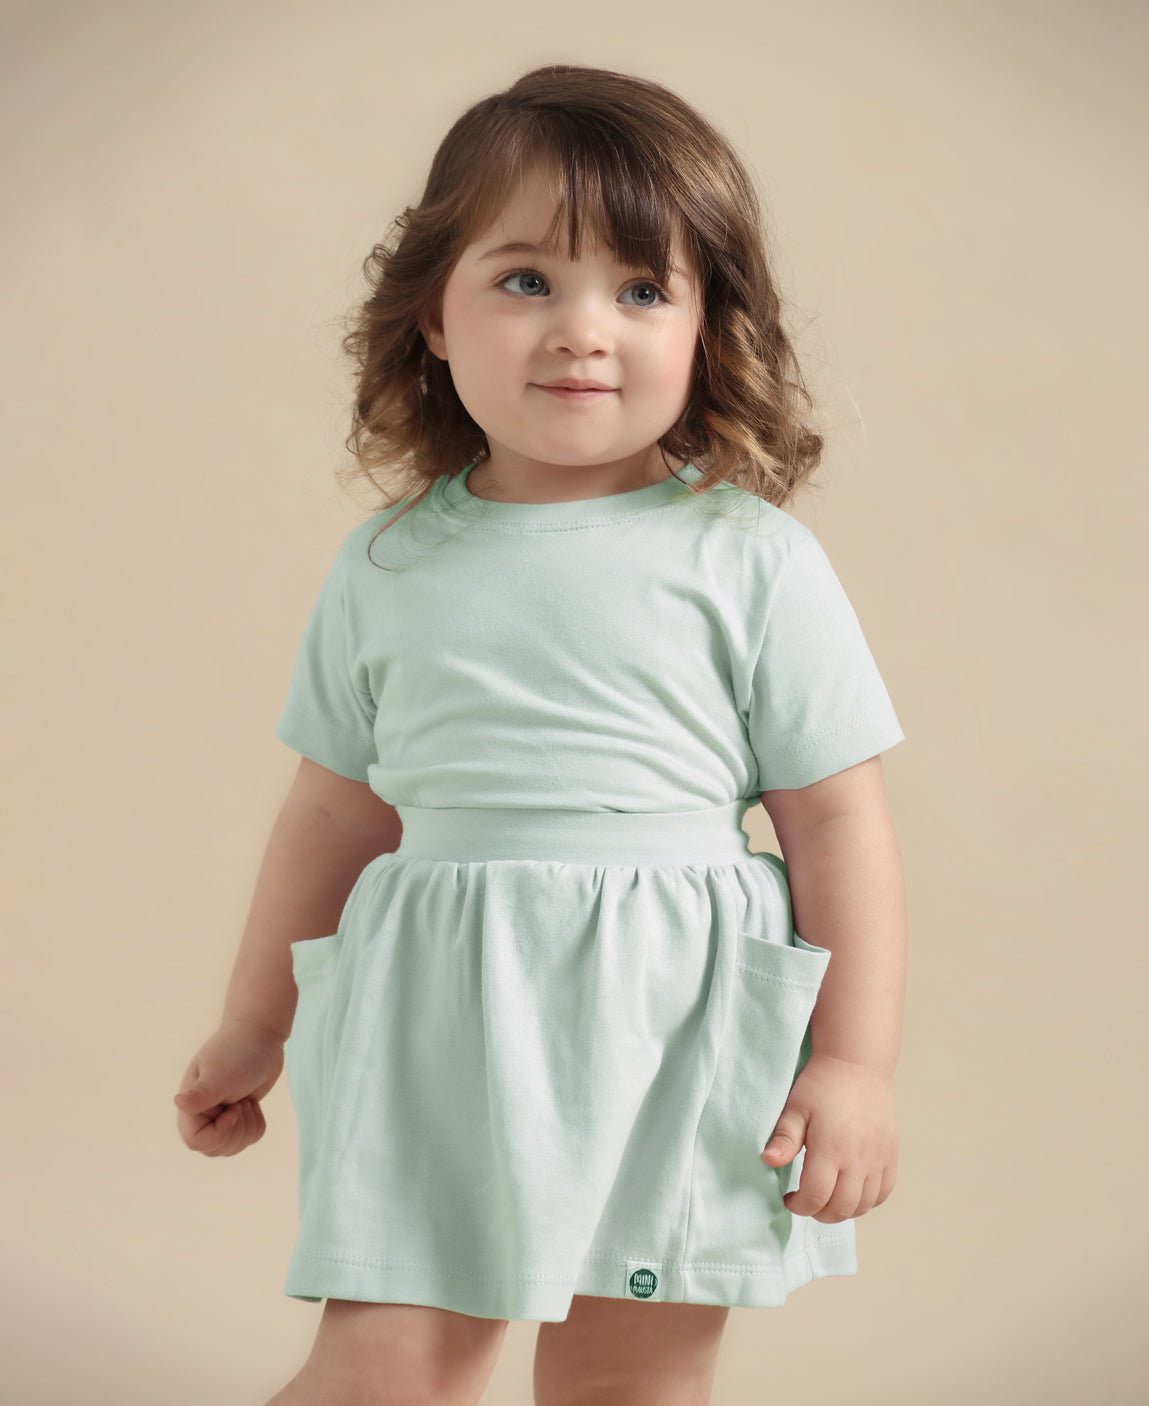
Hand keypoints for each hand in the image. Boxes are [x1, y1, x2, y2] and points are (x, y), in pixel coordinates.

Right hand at [173, 1020, 285, 1156]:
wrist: (259, 1034)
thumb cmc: (238, 1050)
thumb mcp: (221, 1073)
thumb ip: (202, 1093)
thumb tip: (178, 1101)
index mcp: (191, 1105)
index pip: (195, 1142)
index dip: (218, 1134)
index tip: (233, 1110)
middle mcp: (202, 1114)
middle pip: (215, 1149)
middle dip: (236, 1131)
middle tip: (242, 1102)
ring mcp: (220, 1116)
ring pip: (233, 1146)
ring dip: (247, 1127)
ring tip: (246, 1099)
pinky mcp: (239, 1116)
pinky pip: (248, 1138)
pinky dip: (256, 1123)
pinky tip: (253, 1102)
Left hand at [760, 1053, 897, 1222]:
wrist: (856, 1065)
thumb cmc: (821, 1085)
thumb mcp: (795, 1108)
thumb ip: (784, 1139)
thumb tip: (767, 1161)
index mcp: (831, 1150)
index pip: (816, 1197)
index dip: (799, 1206)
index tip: (789, 1198)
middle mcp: (858, 1160)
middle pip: (841, 1208)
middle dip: (819, 1213)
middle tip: (807, 1202)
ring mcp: (878, 1159)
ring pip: (864, 1205)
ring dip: (843, 1211)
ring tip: (827, 1199)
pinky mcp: (891, 1154)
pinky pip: (884, 1192)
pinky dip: (868, 1202)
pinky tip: (852, 1192)